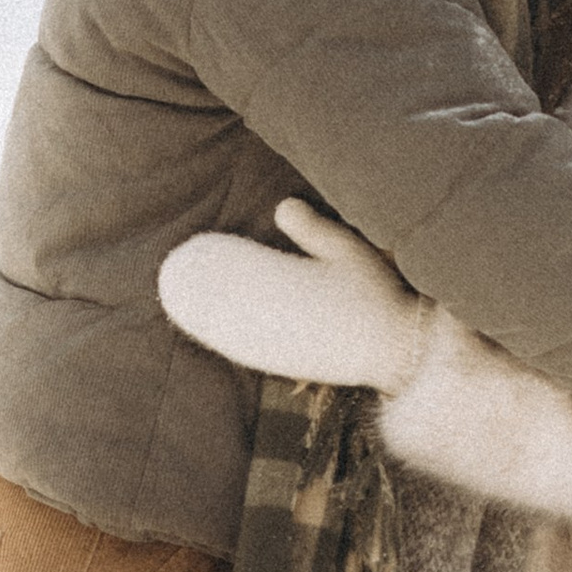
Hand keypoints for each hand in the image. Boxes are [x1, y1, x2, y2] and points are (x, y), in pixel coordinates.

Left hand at [159, 199, 428, 391]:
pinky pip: (240, 348)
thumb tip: (281, 206)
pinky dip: (222, 332)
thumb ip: (314, 230)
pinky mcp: (281, 365)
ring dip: (205, 313)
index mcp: (286, 293)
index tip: (188, 247)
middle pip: (221, 309)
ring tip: (179, 293)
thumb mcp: (350, 252)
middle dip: (199, 289)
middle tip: (172, 269)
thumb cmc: (378, 295)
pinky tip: (210, 324)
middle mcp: (271, 328)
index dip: (208, 263)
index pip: (237, 280)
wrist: (399, 350)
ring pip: (225, 332)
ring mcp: (273, 351)